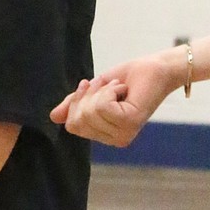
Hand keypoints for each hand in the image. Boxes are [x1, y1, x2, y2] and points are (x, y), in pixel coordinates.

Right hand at [52, 52, 177, 146]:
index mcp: (105, 135)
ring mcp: (123, 134)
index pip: (72, 125)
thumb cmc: (128, 79)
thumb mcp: (93, 92)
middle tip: (107, 86)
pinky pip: (103, 106)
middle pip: (78, 120)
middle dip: (87, 96)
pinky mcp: (130, 122)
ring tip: (118, 87)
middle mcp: (115, 140)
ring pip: (90, 112)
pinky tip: (123, 89)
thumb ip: (74, 105)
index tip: (88, 84)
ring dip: (100, 91)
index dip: (74, 102)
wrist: (156, 69)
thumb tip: (53, 117)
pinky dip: (109, 90)